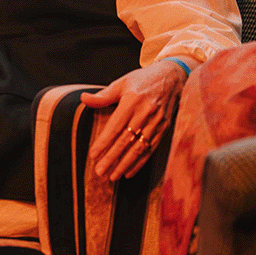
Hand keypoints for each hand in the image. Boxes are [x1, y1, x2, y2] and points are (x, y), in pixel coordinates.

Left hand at [80, 60, 189, 180]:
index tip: (93, 155)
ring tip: (113, 176)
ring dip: (125, 164)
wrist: (171, 77)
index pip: (116, 126)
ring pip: (139, 148)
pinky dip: (140, 162)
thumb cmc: (142, 80)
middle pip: (126, 140)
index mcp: (132, 101)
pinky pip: (151, 148)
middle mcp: (145, 113)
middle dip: (112, 158)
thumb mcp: (122, 83)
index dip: (104, 142)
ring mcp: (156, 122)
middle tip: (100, 172)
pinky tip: (129, 172)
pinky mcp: (164, 129)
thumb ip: (103, 95)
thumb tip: (84, 99)